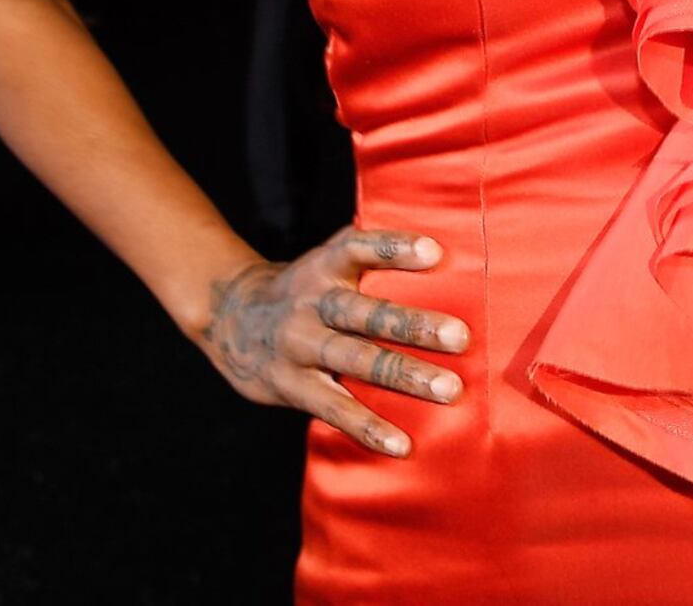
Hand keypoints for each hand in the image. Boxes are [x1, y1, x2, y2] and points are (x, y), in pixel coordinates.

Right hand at [199, 226, 468, 456]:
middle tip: (461, 336)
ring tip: (449, 389)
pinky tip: (402, 444)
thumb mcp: (326, 263)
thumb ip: (370, 256)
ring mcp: (300, 347)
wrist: (231, 320)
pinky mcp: (292, 386)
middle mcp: (312, 303)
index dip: (395, 248)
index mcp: (324, 266)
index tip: (435, 253)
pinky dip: (369, 427)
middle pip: (367, 313)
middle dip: (414, 325)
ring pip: (358, 361)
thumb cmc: (304, 290)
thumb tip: (444, 252)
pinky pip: (334, 409)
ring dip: (406, 376)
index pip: (359, 248)